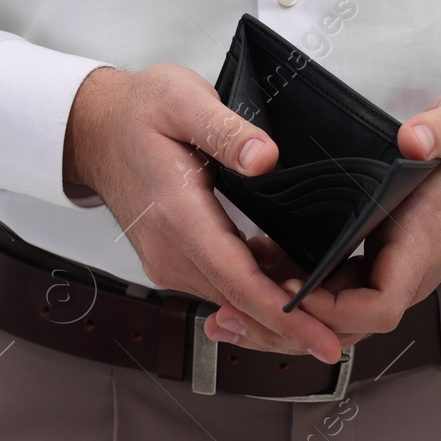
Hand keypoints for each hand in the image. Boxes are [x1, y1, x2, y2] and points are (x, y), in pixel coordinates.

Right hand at [63, 64, 342, 363]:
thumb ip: (224, 130)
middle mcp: (171, 251)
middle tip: (345, 335)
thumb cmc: (137, 112)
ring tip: (329, 313)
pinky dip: (257, 293)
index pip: (239, 280)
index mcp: (179, 216)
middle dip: (294, 325)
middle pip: (241, 304)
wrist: (95, 130)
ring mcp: (170, 261)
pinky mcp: (173, 261)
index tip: (325, 339)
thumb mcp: (181, 101)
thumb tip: (264, 158)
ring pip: (233, 301)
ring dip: (278, 312)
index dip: (286, 314)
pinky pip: (223, 286)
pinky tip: (290, 281)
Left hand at [212, 88, 440, 345]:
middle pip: (341, 328)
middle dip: (285, 329)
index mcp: (422, 246)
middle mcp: (404, 270)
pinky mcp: (379, 258)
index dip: (331, 311)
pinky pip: (334, 291)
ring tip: (225, 309)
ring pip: (333, 316)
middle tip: (229, 318)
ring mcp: (391, 268)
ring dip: (282, 317)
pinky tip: (257, 267)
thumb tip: (413, 139)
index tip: (291, 292)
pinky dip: (295, 289)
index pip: (376, 308)